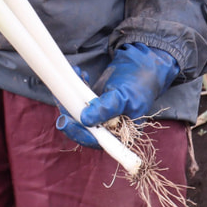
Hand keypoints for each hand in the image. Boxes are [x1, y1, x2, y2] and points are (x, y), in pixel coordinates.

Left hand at [55, 43, 179, 147]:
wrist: (145, 66)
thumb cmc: (139, 84)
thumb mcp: (125, 96)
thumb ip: (107, 108)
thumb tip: (85, 119)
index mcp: (120, 133)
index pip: (96, 140)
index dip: (79, 133)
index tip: (65, 122)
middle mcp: (109, 127)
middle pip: (83, 126)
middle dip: (71, 110)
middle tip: (61, 97)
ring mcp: (101, 114)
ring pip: (79, 111)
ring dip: (71, 96)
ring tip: (74, 76)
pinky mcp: (96, 102)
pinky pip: (81, 98)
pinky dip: (77, 87)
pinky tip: (80, 74)